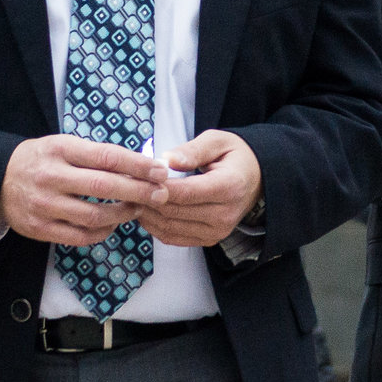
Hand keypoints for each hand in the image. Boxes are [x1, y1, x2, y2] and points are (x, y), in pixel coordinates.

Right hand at [0, 135, 167, 247]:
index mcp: (59, 150)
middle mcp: (50, 177)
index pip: (106, 156)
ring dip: (123, 214)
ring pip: (94, 216)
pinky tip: (113, 224)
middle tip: (161, 194)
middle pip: (104, 186)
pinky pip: (80, 236)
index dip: (137, 165)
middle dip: (138, 191)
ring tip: (137, 208)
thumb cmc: (40, 160)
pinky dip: (103, 232)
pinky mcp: (40, 229)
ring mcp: (44, 205)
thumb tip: (140, 165)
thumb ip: (95, 154)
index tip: (160, 170)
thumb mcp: (62, 146)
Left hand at [135, 130, 262, 247]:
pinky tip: (143, 210)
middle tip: (125, 184)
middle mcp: (224, 214)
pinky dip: (154, 226)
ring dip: (146, 213)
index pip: (186, 193)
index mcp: (229, 187)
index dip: (158, 188)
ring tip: (130, 196)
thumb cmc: (234, 156)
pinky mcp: (209, 240)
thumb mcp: (218, 141)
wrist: (256, 180)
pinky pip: (174, 237)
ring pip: (170, 227)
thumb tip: (166, 159)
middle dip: (146, 198)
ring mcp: (217, 231)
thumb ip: (192, 150)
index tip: (136, 177)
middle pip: (174, 211)